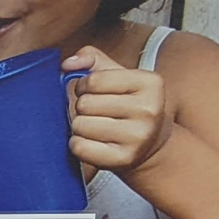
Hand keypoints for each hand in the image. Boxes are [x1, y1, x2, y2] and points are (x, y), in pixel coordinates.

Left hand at [64, 45, 172, 175]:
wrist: (151, 144)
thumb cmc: (128, 104)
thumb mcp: (119, 76)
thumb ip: (92, 59)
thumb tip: (67, 64)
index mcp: (150, 82)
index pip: (93, 80)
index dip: (84, 85)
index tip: (92, 91)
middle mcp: (149, 109)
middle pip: (85, 104)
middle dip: (82, 107)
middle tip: (96, 112)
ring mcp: (139, 136)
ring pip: (80, 125)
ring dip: (80, 126)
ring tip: (97, 127)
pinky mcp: (124, 159)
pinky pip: (79, 147)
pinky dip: (78, 144)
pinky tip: (93, 142)